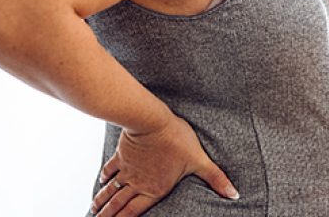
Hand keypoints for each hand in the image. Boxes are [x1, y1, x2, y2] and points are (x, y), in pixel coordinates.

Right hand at [91, 115, 237, 215]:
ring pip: (112, 190)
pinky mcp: (122, 154)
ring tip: (94, 210)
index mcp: (155, 189)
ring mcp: (128, 169)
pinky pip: (111, 168)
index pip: (136, 212)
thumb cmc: (177, 140)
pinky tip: (102, 182)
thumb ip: (216, 179)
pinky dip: (105, 177)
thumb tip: (234, 194)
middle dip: (108, 216)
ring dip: (103, 201)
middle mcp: (138, 183)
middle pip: (120, 204)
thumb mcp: (200, 161)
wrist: (151, 121)